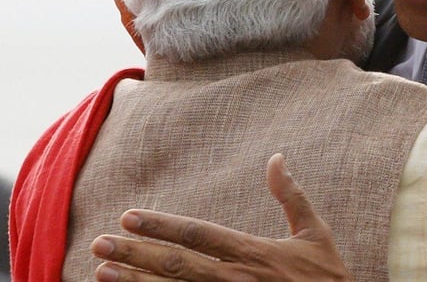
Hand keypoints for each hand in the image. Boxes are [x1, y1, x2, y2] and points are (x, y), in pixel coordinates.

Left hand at [90, 153, 352, 280]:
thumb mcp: (316, 234)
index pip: (198, 235)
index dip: (162, 226)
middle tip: (98, 245)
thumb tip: (277, 157)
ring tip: (102, 273)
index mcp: (255, 254)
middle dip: (134, 254)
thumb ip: (292, 196)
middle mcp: (237, 280)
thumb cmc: (328, 279)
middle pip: (176, 266)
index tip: (129, 217)